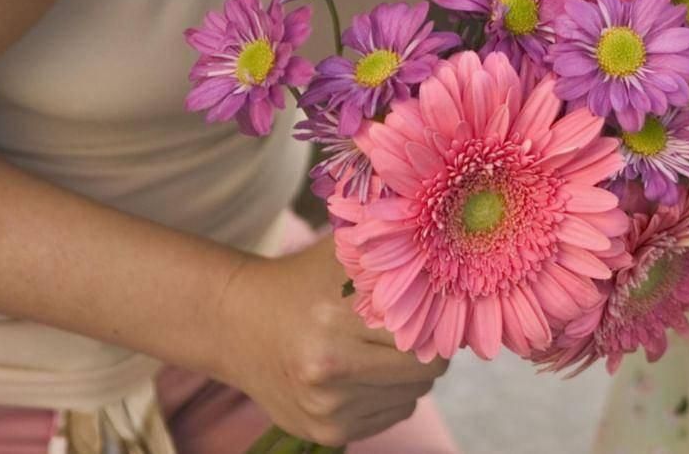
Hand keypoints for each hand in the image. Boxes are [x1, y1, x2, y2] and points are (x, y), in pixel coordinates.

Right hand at [211, 238, 446, 446]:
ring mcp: (326, 410)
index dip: (435, 324)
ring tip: (379, 348)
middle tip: (411, 329)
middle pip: (423, 374)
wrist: (238, 324)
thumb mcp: (342, 255)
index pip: (422, 340)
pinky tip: (363, 371)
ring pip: (411, 398)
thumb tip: (450, 259)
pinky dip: (388, 395)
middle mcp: (329, 372)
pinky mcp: (325, 434)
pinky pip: (390, 416)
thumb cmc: (301, 281)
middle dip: (426, 352)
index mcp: (334, 324)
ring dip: (407, 375)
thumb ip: (393, 254)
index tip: (432, 310)